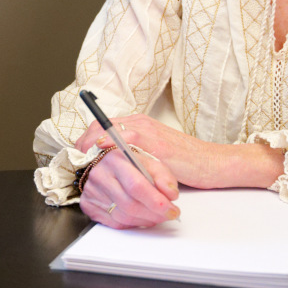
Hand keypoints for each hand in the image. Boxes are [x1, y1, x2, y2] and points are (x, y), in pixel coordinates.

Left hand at [75, 115, 283, 188]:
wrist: (213, 163)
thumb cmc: (185, 162)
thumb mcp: (154, 154)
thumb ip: (134, 154)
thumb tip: (111, 164)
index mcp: (139, 124)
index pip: (103, 125)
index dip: (86, 138)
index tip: (76, 152)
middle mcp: (140, 123)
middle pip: (101, 126)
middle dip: (83, 142)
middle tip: (74, 158)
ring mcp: (148, 132)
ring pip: (110, 133)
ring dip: (92, 146)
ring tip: (81, 160)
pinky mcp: (155, 146)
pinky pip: (127, 144)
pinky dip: (110, 150)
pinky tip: (100, 158)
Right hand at [78, 146, 179, 229]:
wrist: (101, 163)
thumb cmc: (127, 162)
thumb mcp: (148, 160)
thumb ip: (162, 175)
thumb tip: (171, 194)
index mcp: (115, 159)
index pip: (136, 186)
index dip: (157, 201)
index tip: (172, 209)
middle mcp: (100, 175)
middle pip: (130, 204)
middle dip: (154, 214)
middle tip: (169, 214)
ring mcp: (92, 191)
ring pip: (124, 216)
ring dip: (146, 220)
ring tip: (158, 216)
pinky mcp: (89, 205)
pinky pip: (115, 223)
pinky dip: (133, 223)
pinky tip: (143, 217)